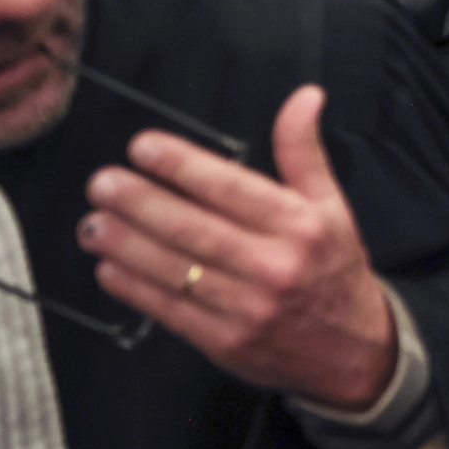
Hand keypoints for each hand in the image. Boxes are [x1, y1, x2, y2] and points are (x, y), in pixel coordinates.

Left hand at [78, 85, 398, 408]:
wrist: (354, 351)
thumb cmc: (334, 270)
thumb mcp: (332, 205)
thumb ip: (305, 151)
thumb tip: (305, 97)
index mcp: (301, 226)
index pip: (231, 188)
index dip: (182, 166)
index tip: (143, 148)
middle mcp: (274, 265)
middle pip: (195, 229)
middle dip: (141, 203)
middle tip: (103, 183)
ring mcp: (248, 308)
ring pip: (175, 270)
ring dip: (126, 244)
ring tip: (94, 222)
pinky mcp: (225, 342)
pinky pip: (170, 310)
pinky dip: (135, 288)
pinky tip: (109, 266)